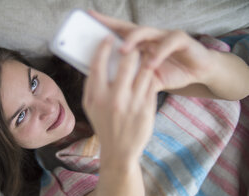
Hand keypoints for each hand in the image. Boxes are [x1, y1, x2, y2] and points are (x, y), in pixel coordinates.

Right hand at [82, 36, 156, 161]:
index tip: (108, 39)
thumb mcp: (90, 107)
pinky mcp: (147, 108)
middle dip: (131, 49)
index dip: (104, 48)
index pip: (99, 65)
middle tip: (132, 46)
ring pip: (144, 70)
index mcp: (97, 97)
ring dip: (145, 60)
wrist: (119, 151)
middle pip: (127, 62)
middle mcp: (115, 98)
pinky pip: (151, 83)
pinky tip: (148, 73)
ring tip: (144, 56)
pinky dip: (150, 75)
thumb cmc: (103, 126)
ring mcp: (133, 103)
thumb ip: (90, 86)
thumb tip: (95, 64)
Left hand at [89, 10, 213, 91]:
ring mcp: (164, 36)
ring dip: (134, 40)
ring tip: (123, 51)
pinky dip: (159, 53)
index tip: (89, 17)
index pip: (119, 32)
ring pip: (147, 31)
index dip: (105, 24)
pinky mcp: (181, 40)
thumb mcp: (145, 78)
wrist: (198, 72)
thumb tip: (108, 87)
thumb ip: (131, 79)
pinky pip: (168, 44)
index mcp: (139, 44)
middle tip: (101, 34)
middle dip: (114, 26)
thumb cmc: (169, 72)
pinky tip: (150, 63)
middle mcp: (150, 37)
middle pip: (129, 27)